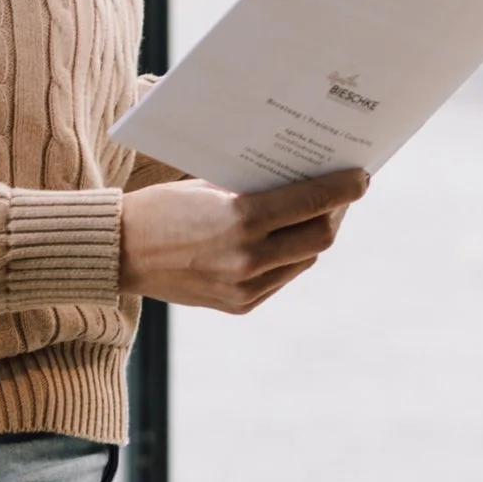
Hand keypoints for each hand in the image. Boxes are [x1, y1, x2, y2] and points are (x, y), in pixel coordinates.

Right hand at [116, 169, 367, 315]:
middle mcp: (248, 260)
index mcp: (241, 221)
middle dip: (338, 211)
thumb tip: (303, 176)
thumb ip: (256, 186)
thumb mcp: (209, 184)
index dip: (345, 188)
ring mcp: (245, 289)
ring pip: (305, 259)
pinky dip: (292, 255)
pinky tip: (289, 237)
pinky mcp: (239, 305)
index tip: (363, 175)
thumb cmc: (161, 207)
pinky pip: (282, 277)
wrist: (119, 253)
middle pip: (320, 236)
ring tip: (318, 211)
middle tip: (344, 192)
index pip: (314, 203)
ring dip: (316, 234)